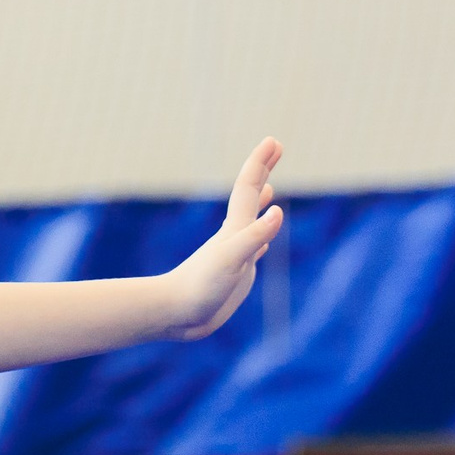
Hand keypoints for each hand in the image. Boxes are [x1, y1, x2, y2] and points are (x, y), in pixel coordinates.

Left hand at [163, 138, 283, 340]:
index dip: (260, 163)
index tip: (273, 140)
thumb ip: (254, 236)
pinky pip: (251, 250)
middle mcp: (235, 236)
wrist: (176, 314)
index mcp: (235, 229)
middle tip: (276, 147)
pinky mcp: (234, 273)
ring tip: (269, 190)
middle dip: (264, 171)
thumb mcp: (231, 260)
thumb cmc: (199, 287)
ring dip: (261, 204)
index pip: (249, 188)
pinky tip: (262, 243)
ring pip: (251, 222)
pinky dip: (260, 240)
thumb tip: (278, 211)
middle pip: (251, 196)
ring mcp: (234, 254)